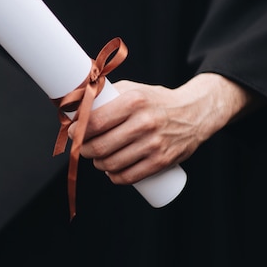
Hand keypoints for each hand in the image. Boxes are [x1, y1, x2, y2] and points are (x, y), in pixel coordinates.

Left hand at [68, 72, 257, 184]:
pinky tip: (111, 170)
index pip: (95, 121)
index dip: (78, 131)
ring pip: (112, 163)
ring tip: (98, 158)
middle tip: (84, 147)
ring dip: (98, 164)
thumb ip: (107, 95)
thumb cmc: (156, 101)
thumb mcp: (134, 89)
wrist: (194, 113)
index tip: (72, 132)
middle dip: (85, 150)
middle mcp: (144, 122)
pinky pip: (128, 176)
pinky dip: (114, 176)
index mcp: (134, 101)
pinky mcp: (162, 161)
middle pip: (100, 146)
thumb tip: (75, 103)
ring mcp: (154, 144)